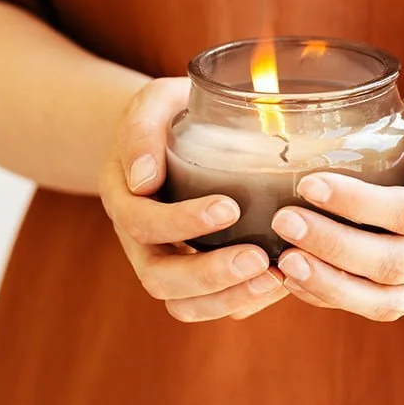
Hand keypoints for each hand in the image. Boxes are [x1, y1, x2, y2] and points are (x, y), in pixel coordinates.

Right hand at [99, 78, 287, 321]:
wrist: (175, 129)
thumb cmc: (170, 111)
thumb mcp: (154, 101)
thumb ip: (143, 127)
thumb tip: (143, 179)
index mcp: (123, 195)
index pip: (141, 223)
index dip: (182, 223)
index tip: (230, 208)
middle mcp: (139, 237)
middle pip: (159, 277)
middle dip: (209, 274)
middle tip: (259, 259)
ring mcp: (165, 257)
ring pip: (182, 302)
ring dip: (227, 298)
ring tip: (274, 278)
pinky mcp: (193, 269)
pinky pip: (210, 303)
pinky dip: (241, 301)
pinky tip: (280, 281)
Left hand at [271, 77, 403, 320]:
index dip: (357, 204)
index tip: (307, 184)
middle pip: (394, 263)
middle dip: (333, 246)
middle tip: (283, 221)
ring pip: (386, 301)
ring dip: (330, 284)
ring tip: (284, 262)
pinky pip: (376, 308)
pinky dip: (332, 297)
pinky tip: (293, 277)